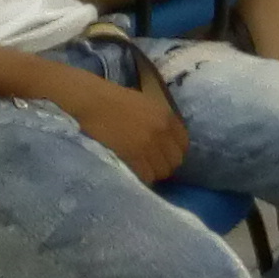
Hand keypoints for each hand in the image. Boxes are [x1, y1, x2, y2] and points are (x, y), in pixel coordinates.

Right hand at [60, 74, 185, 182]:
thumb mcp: (148, 105)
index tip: (165, 156)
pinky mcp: (133, 154)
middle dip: (166, 165)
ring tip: (144, 170)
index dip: (175, 153)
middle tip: (154, 166)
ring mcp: (149, 144)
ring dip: (155, 173)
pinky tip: (136, 173)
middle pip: (176, 160)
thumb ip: (160, 121)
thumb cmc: (116, 99)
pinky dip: (144, 177)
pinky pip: (147, 175)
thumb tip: (166, 140)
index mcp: (168, 117)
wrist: (94, 101)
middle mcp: (163, 131)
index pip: (184, 144)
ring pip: (163, 171)